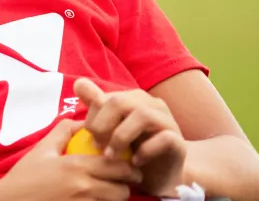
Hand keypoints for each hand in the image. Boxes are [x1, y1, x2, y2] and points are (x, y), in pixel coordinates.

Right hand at [0, 120, 139, 200]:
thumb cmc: (25, 176)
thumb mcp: (42, 150)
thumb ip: (64, 132)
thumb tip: (84, 121)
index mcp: (76, 165)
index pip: (117, 166)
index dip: (128, 167)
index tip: (128, 166)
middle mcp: (83, 187)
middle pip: (122, 189)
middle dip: (126, 185)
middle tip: (124, 181)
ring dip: (116, 199)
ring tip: (111, 193)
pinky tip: (97, 200)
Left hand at [74, 78, 186, 196]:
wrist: (160, 176)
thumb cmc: (130, 152)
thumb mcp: (109, 130)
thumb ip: (96, 106)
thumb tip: (79, 83)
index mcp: (132, 99)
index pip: (105, 98)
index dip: (92, 118)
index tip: (90, 139)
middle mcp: (151, 105)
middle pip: (120, 102)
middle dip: (103, 126)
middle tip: (98, 147)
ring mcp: (167, 121)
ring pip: (142, 115)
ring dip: (121, 137)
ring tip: (112, 156)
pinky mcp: (179, 141)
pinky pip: (164, 138)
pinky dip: (146, 151)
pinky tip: (135, 163)